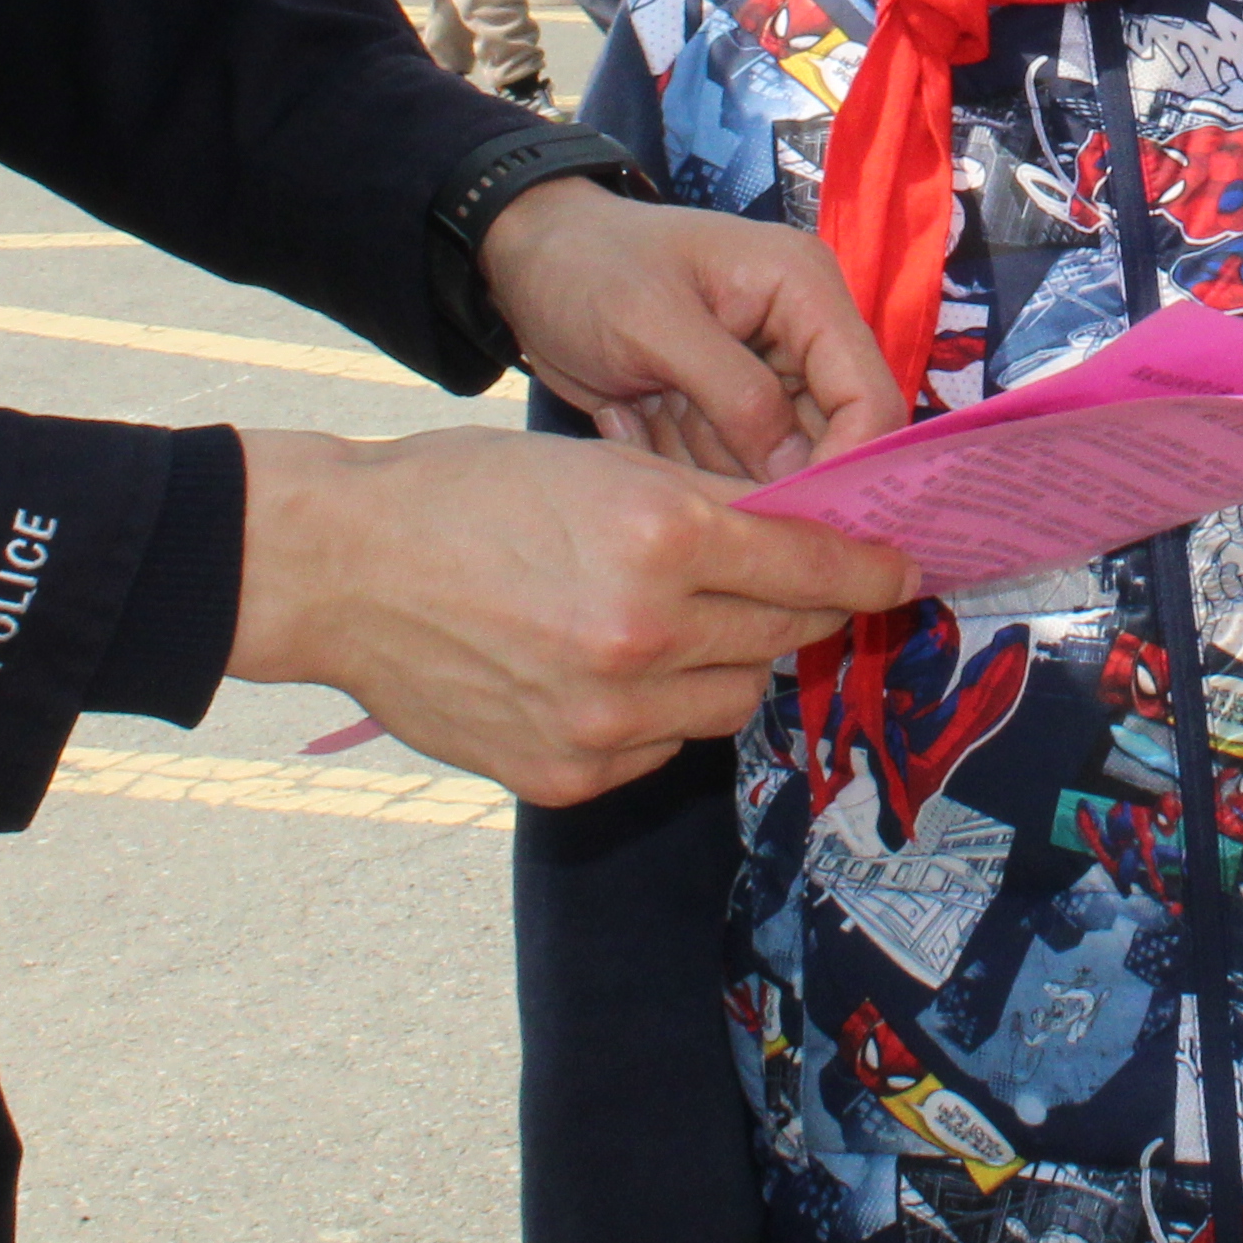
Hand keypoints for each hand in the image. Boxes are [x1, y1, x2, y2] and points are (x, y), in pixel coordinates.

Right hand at [228, 424, 914, 802]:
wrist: (339, 568)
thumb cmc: (466, 496)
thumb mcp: (601, 469)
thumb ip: (706, 512)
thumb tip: (802, 543)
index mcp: (663, 534)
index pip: (812, 564)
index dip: (868, 569)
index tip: (903, 573)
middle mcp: (646, 631)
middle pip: (782, 636)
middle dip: (799, 612)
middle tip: (796, 594)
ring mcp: (608, 715)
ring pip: (732, 701)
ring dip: (726, 665)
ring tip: (674, 629)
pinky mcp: (569, 773)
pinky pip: (662, 747)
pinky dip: (658, 715)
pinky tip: (607, 674)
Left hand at [482, 180, 906, 481]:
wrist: (525, 260)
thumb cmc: (588, 267)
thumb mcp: (653, 322)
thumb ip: (734, 396)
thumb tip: (796, 476)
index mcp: (803, 290)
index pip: (868, 395)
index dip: (850, 465)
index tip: (801, 526)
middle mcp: (798, 335)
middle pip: (828, 438)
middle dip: (767, 474)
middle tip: (701, 494)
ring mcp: (761, 375)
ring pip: (773, 463)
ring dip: (707, 464)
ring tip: (642, 413)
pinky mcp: (722, 407)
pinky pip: (725, 464)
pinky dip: (679, 461)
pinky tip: (627, 416)